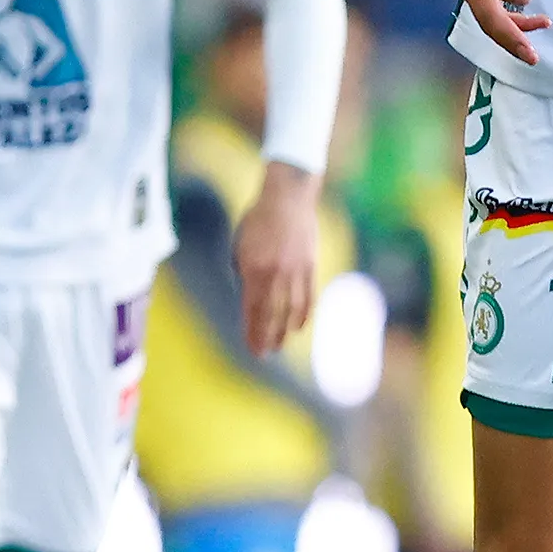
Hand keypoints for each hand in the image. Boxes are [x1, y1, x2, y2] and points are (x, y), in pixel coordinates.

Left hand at [235, 162, 323, 356]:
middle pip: (273, 315)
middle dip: (268, 337)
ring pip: (292, 309)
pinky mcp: (312, 265)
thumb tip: (248, 298)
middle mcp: (277, 274)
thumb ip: (244, 273)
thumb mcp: (240, 246)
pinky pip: (309, 295)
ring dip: (286, 330)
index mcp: (254, 270)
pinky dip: (305, 313)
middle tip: (265, 353)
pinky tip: (300, 325)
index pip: (253, 310)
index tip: (252, 348)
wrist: (287, 198)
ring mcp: (297, 271)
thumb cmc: (258, 220)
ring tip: (282, 344)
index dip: (252, 332)